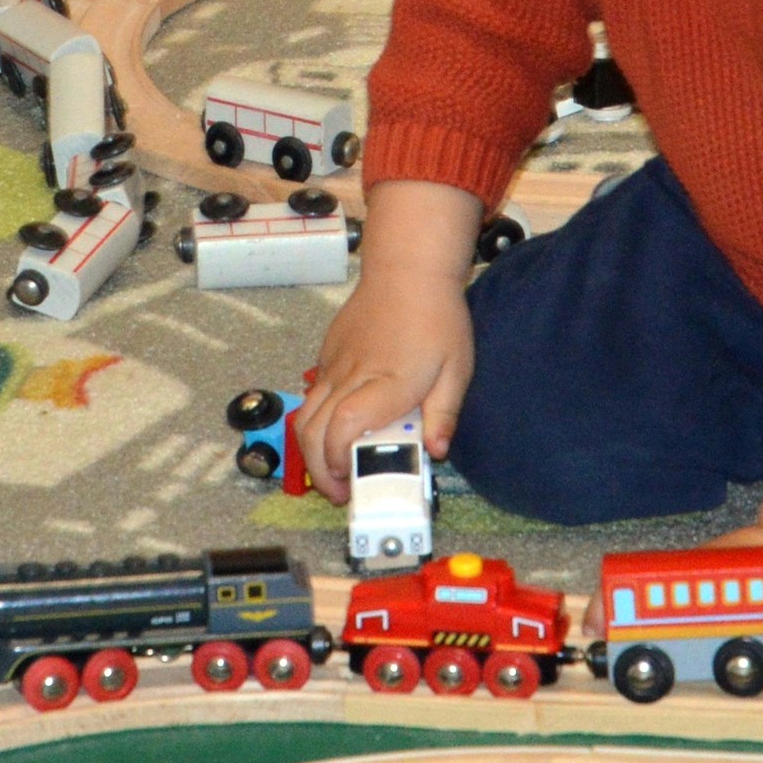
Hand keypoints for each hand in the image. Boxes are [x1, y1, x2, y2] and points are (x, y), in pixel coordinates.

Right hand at [292, 182, 489, 500]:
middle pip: (314, 431)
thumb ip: (444, 413)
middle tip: (342, 493)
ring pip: (305, 416)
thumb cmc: (437, 318)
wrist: (408, 270)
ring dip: (312, 451)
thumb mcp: (457, 368)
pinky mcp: (328, 356)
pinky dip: (315, 423)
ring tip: (333, 471)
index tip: (352, 481)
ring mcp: (335, 366)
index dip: (339, 461)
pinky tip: (336, 433)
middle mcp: (353, 377)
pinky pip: (312, 396)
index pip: (344, 428)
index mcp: (386, 382)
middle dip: (320, 471)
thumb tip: (436, 452)